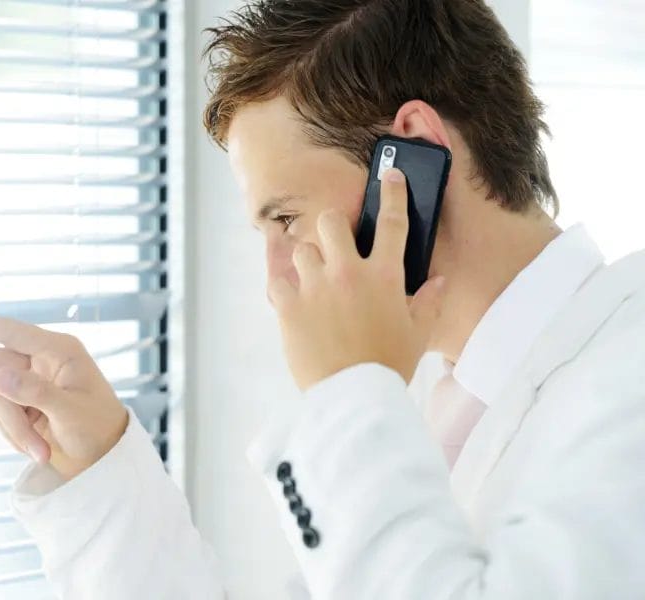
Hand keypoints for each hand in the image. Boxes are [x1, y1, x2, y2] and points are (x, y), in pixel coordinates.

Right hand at [0, 308, 128, 480]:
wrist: (106, 462)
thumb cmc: (99, 430)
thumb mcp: (71, 412)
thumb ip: (35, 393)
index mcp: (60, 352)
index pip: (13, 332)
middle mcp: (44, 363)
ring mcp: (32, 386)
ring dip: (17, 430)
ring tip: (42, 453)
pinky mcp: (25, 407)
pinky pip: (3, 419)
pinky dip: (18, 437)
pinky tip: (40, 449)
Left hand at [268, 168, 445, 390]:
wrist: (354, 397)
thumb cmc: (388, 366)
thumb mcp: (417, 334)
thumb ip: (428, 303)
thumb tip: (437, 282)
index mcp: (384, 277)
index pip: (393, 223)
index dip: (393, 193)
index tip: (389, 176)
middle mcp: (347, 273)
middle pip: (331, 222)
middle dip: (333, 226)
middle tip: (336, 244)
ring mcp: (315, 287)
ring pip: (302, 249)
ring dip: (308, 259)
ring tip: (315, 280)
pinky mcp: (289, 307)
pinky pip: (278, 281)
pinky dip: (285, 287)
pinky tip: (293, 298)